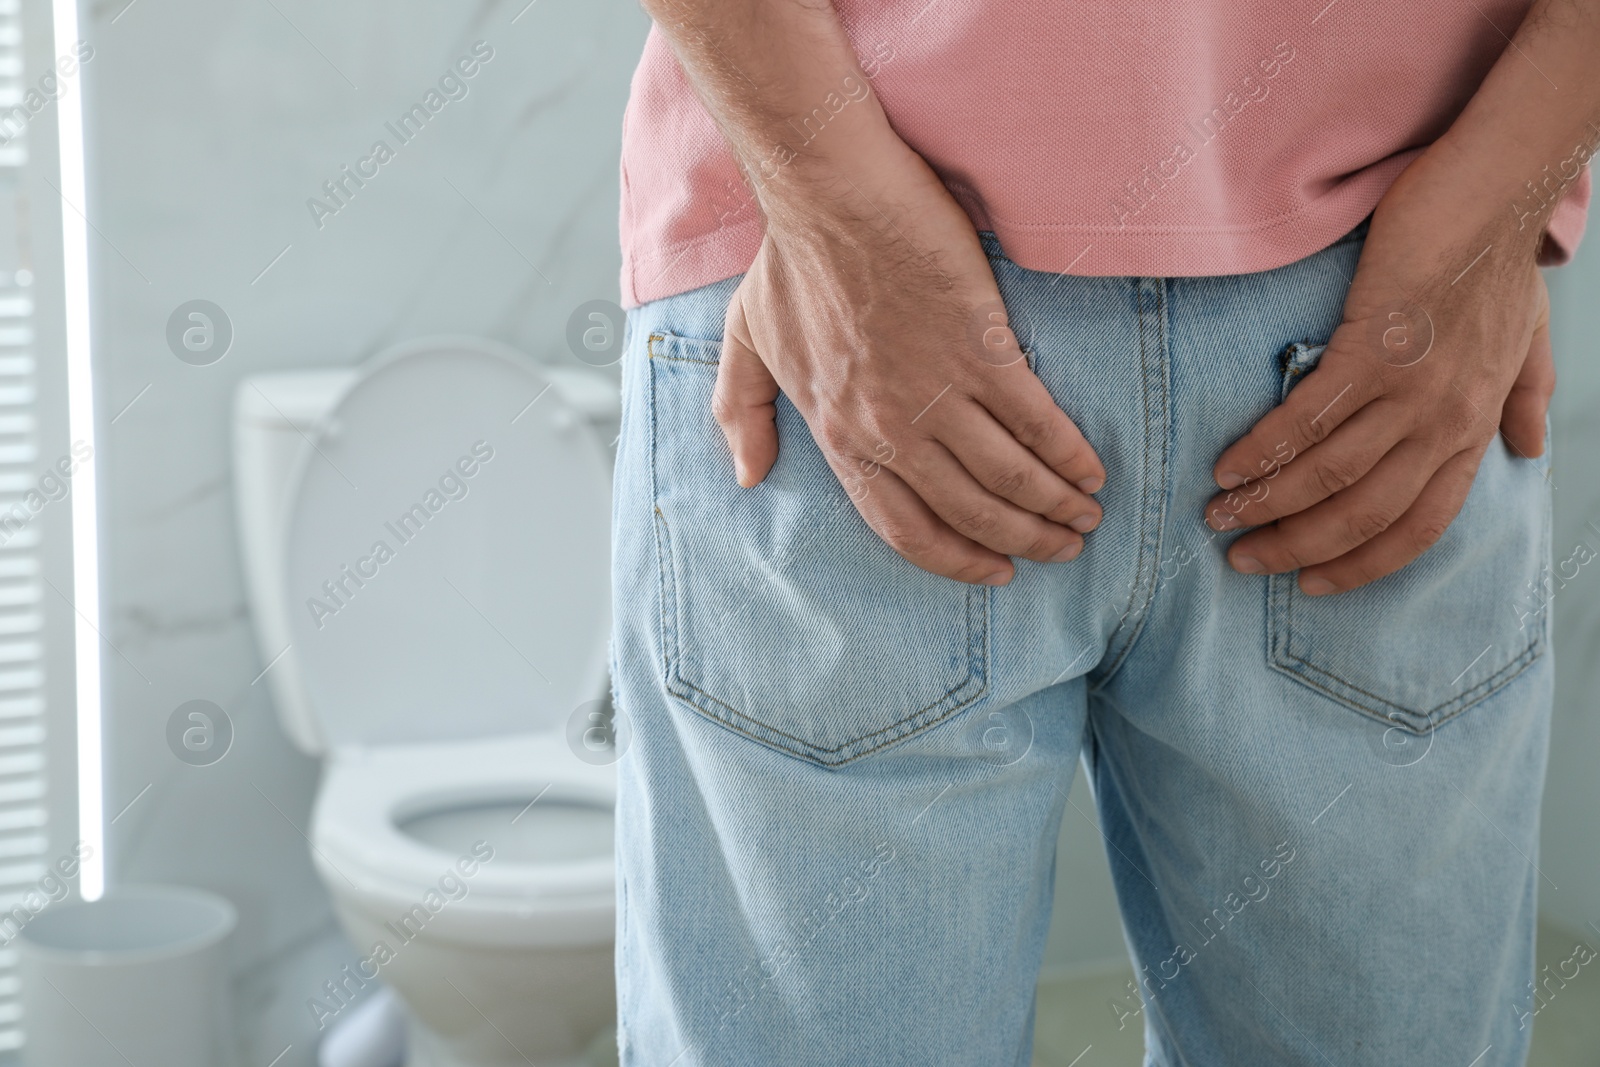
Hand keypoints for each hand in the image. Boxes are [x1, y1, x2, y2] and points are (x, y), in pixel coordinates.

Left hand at [713, 144, 1105, 585]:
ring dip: (1055, 506)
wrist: (829, 194)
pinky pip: (1036, 421)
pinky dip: (1068, 454)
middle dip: (1023, 541)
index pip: (903, 529)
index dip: (956, 560)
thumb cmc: (788, 261)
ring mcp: (938, 392)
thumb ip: (741, 413)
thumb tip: (748, 475)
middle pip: (970, 513)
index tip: (994, 571)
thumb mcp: (745, 344)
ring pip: (1008, 478)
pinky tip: (1090, 470)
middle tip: (1062, 547)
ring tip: (1086, 516)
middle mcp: (890, 430)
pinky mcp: (981, 349)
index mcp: (839, 436)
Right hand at [1203, 146, 1552, 594]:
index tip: (1313, 582)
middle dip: (1296, 547)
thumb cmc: (1500, 260)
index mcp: (1471, 429)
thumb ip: (1526, 395)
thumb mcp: (1527, 339)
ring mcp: (1409, 392)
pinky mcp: (1372, 352)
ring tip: (1219, 516)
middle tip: (1244, 558)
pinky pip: (1307, 421)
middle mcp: (1442, 424)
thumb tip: (1529, 448)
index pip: (1418, 526)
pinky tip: (1227, 467)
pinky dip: (1262, 452)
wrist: (1494, 195)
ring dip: (1266, 505)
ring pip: (1328, 477)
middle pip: (1363, 515)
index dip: (1362, 564)